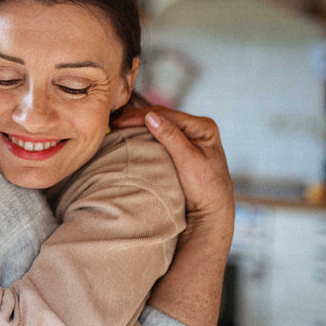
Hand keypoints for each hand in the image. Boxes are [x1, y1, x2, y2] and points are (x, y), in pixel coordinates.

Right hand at [112, 106, 233, 223]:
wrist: (212, 210)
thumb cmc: (205, 188)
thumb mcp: (188, 160)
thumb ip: (171, 136)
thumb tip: (150, 116)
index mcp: (203, 127)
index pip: (167, 115)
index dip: (141, 116)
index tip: (119, 122)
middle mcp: (198, 128)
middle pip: (163, 116)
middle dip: (137, 117)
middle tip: (113, 122)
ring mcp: (191, 136)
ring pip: (161, 124)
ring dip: (140, 124)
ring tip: (118, 125)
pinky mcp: (184, 146)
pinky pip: (162, 134)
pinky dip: (146, 132)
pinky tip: (132, 134)